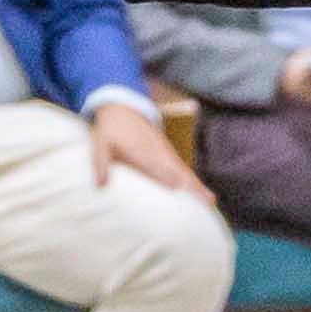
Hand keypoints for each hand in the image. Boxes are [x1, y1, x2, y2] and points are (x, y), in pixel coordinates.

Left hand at [89, 99, 204, 200]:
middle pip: (178, 171)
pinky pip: (184, 170)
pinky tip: (204, 194)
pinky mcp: (169, 155)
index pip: (159, 168)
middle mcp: (159, 152)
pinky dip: (194, 182)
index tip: (180, 193)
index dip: (170, 179)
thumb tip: (101, 186)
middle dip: (192, 186)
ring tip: (210, 202)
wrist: (123, 109)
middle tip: (208, 202)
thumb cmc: (110, 130)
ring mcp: (166, 153)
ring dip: (197, 185)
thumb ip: (101, 163)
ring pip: (184, 172)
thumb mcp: (100, 144)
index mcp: (142, 151)